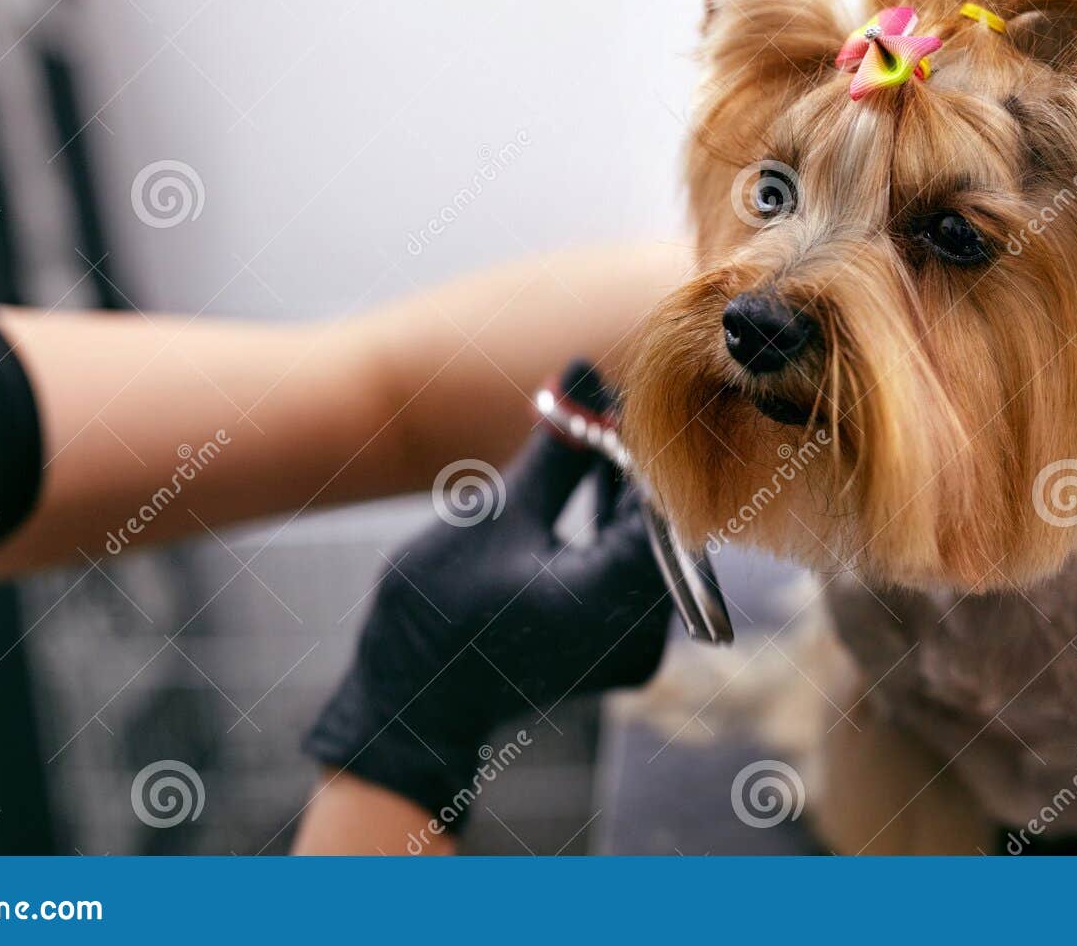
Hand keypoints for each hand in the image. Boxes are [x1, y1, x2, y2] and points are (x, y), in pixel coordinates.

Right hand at [303, 362, 670, 826]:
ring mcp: (631, 645)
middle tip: (600, 403)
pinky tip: (589, 479)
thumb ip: (558, 447)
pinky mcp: (616, 645)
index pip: (665, 501)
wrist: (410, 705)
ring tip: (589, 432)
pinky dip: (611, 525)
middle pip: (662, 522)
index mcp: (615, 601)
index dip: (646, 440)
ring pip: (647, 543)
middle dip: (633, 459)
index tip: (618, 395)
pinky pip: (631, 569)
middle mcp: (641, 632)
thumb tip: (585, 371)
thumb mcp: (500, 513)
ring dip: (621, 487)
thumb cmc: (441, 613)